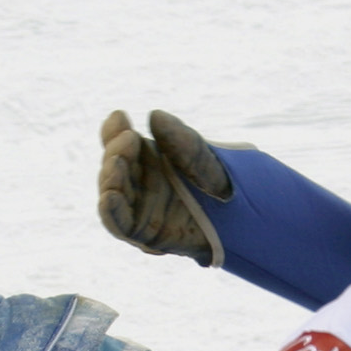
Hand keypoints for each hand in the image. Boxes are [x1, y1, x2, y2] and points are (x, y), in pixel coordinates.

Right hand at [98, 109, 231, 263]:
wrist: (241, 219)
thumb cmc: (221, 183)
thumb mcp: (204, 158)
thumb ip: (182, 141)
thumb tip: (155, 115)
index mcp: (146, 157)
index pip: (119, 142)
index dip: (113, 131)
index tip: (120, 117)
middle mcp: (137, 181)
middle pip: (114, 166)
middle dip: (116, 152)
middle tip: (128, 139)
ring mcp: (138, 206)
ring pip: (112, 193)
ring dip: (110, 179)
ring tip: (116, 163)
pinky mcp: (142, 234)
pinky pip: (120, 223)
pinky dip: (111, 212)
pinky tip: (109, 197)